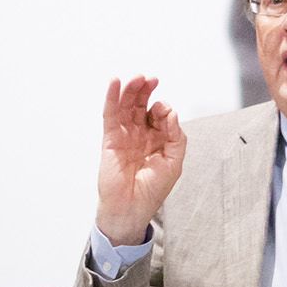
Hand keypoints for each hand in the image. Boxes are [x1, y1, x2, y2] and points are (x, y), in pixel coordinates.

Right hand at [96, 76, 186, 245]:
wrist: (131, 208)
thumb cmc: (152, 190)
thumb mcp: (175, 162)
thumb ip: (176, 136)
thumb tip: (171, 113)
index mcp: (156, 140)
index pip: (159, 115)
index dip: (163, 109)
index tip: (166, 114)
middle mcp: (139, 135)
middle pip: (141, 105)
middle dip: (146, 90)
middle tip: (151, 79)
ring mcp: (124, 135)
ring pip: (126, 106)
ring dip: (131, 89)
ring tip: (137, 77)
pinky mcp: (110, 139)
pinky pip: (110, 114)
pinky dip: (112, 97)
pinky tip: (115, 83)